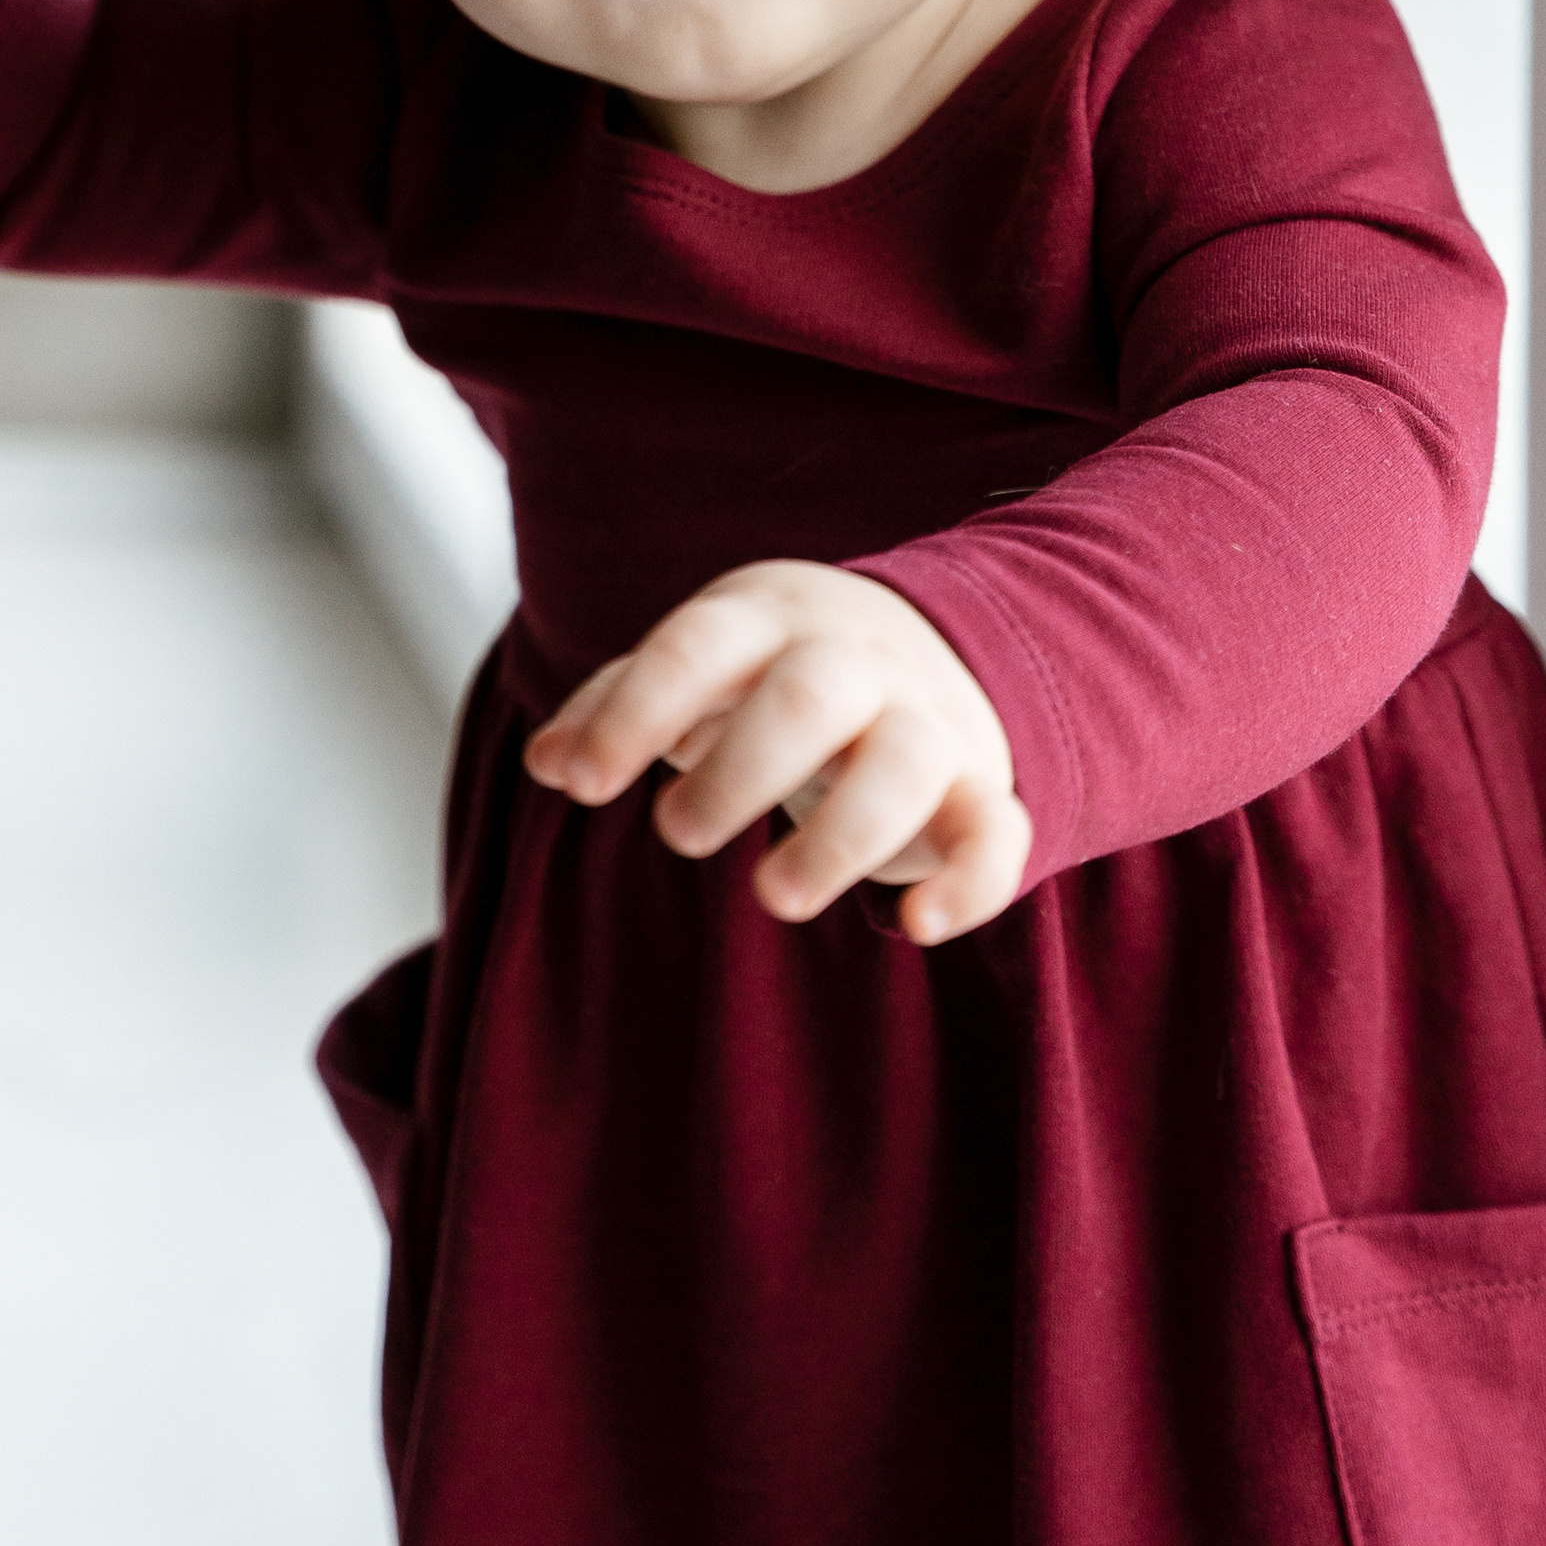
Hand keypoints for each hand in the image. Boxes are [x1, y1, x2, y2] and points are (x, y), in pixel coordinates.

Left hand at [522, 560, 1030, 942]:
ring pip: (907, 759)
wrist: (934, 646)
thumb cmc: (774, 672)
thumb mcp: (701, 667)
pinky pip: (998, 831)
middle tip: (677, 833)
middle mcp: (856, 658)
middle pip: (810, 693)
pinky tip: (914, 928)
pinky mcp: (983, 787)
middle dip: (740, 767)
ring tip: (773, 897)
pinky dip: (971, 882)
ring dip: (844, 833)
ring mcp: (929, 718)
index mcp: (770, 617)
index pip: (699, 645)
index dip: (634, 711)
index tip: (577, 785)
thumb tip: (548, 760)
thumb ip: (621, 705)